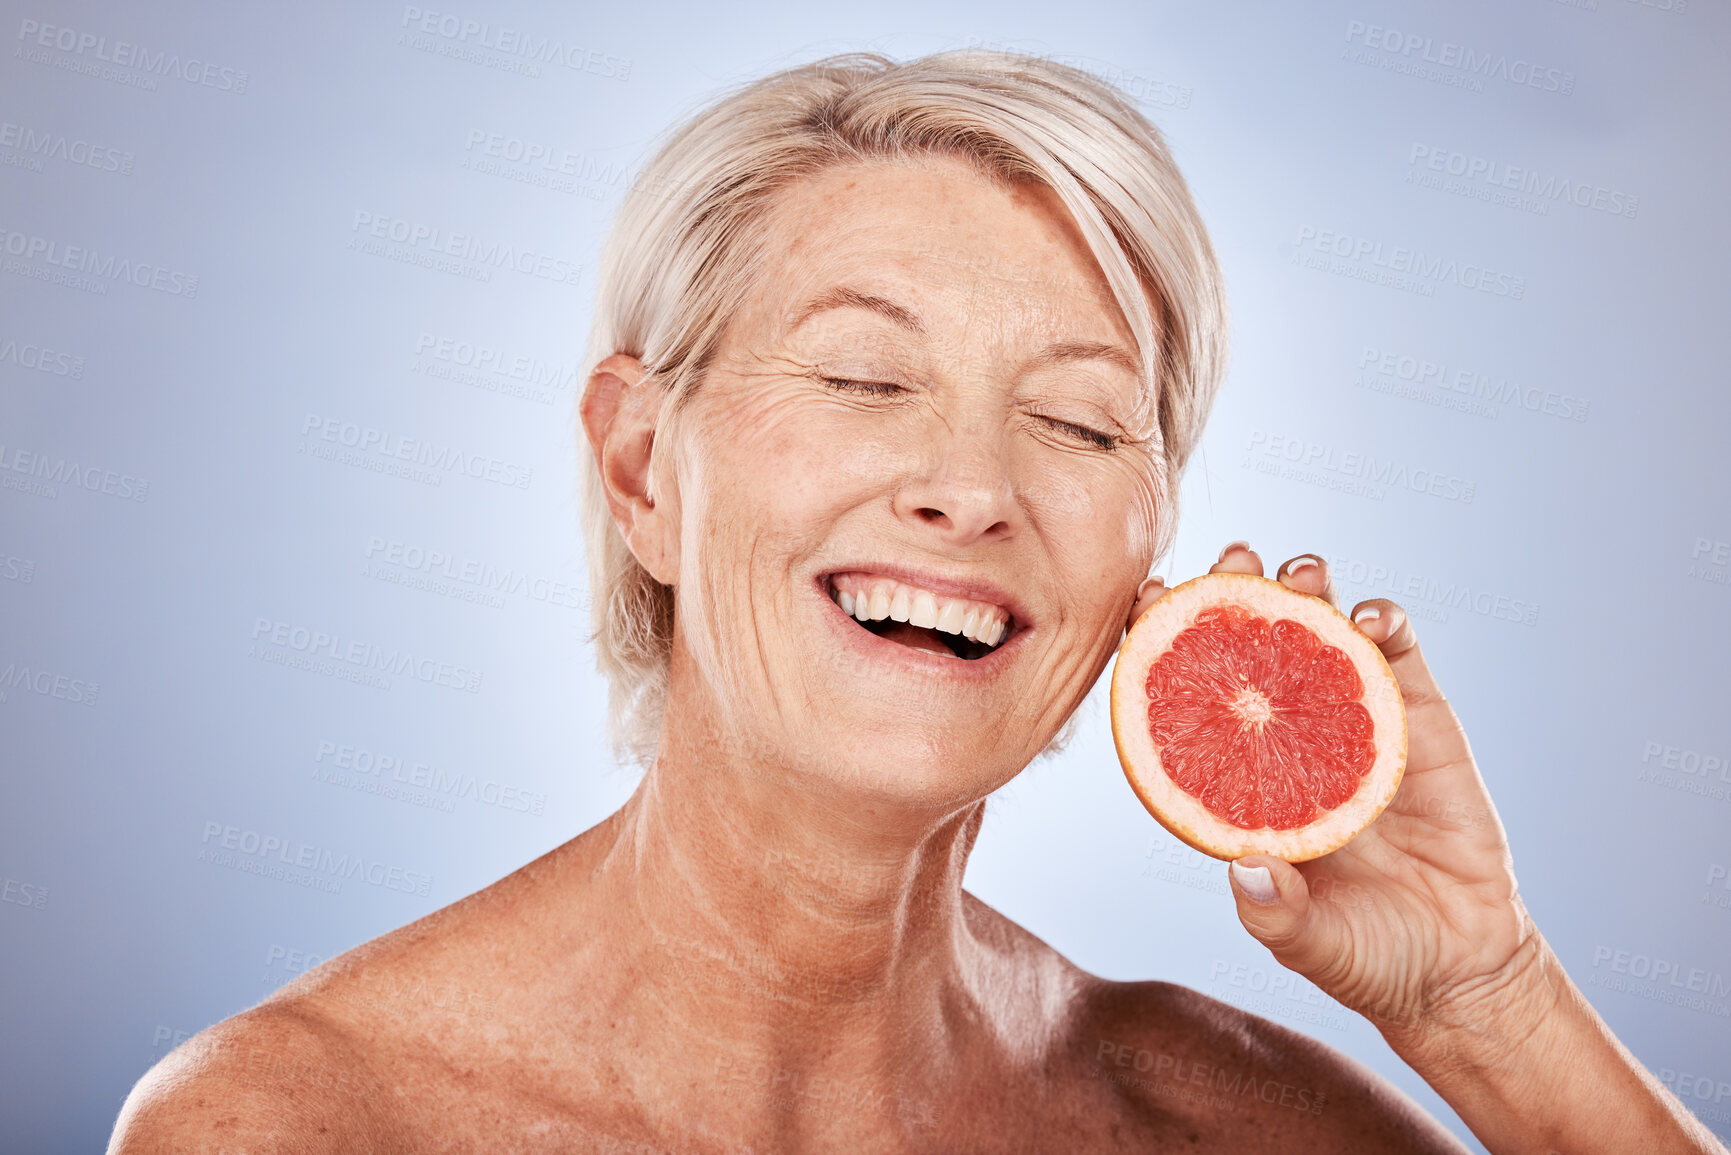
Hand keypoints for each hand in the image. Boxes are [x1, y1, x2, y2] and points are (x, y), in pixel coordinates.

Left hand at [1126, 543, 1542, 1044]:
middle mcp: (1286, 739)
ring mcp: (1351, 720)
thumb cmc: (1366, 954)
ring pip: (1321, 635)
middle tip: (1229, 561)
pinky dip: (1387, 626)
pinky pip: (1399, 658)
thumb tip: (1246, 868)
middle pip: (1249, 648)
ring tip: (1299, 571)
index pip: (1189, 701)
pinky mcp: (1417, 720)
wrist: (1458, 966)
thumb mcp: (1312, 944)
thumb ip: (1278, 914)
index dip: (1165, 649)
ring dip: (1309, 592)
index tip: (1147, 603)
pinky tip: (1372, 617)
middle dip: (1234, 594)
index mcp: (1241, 780)